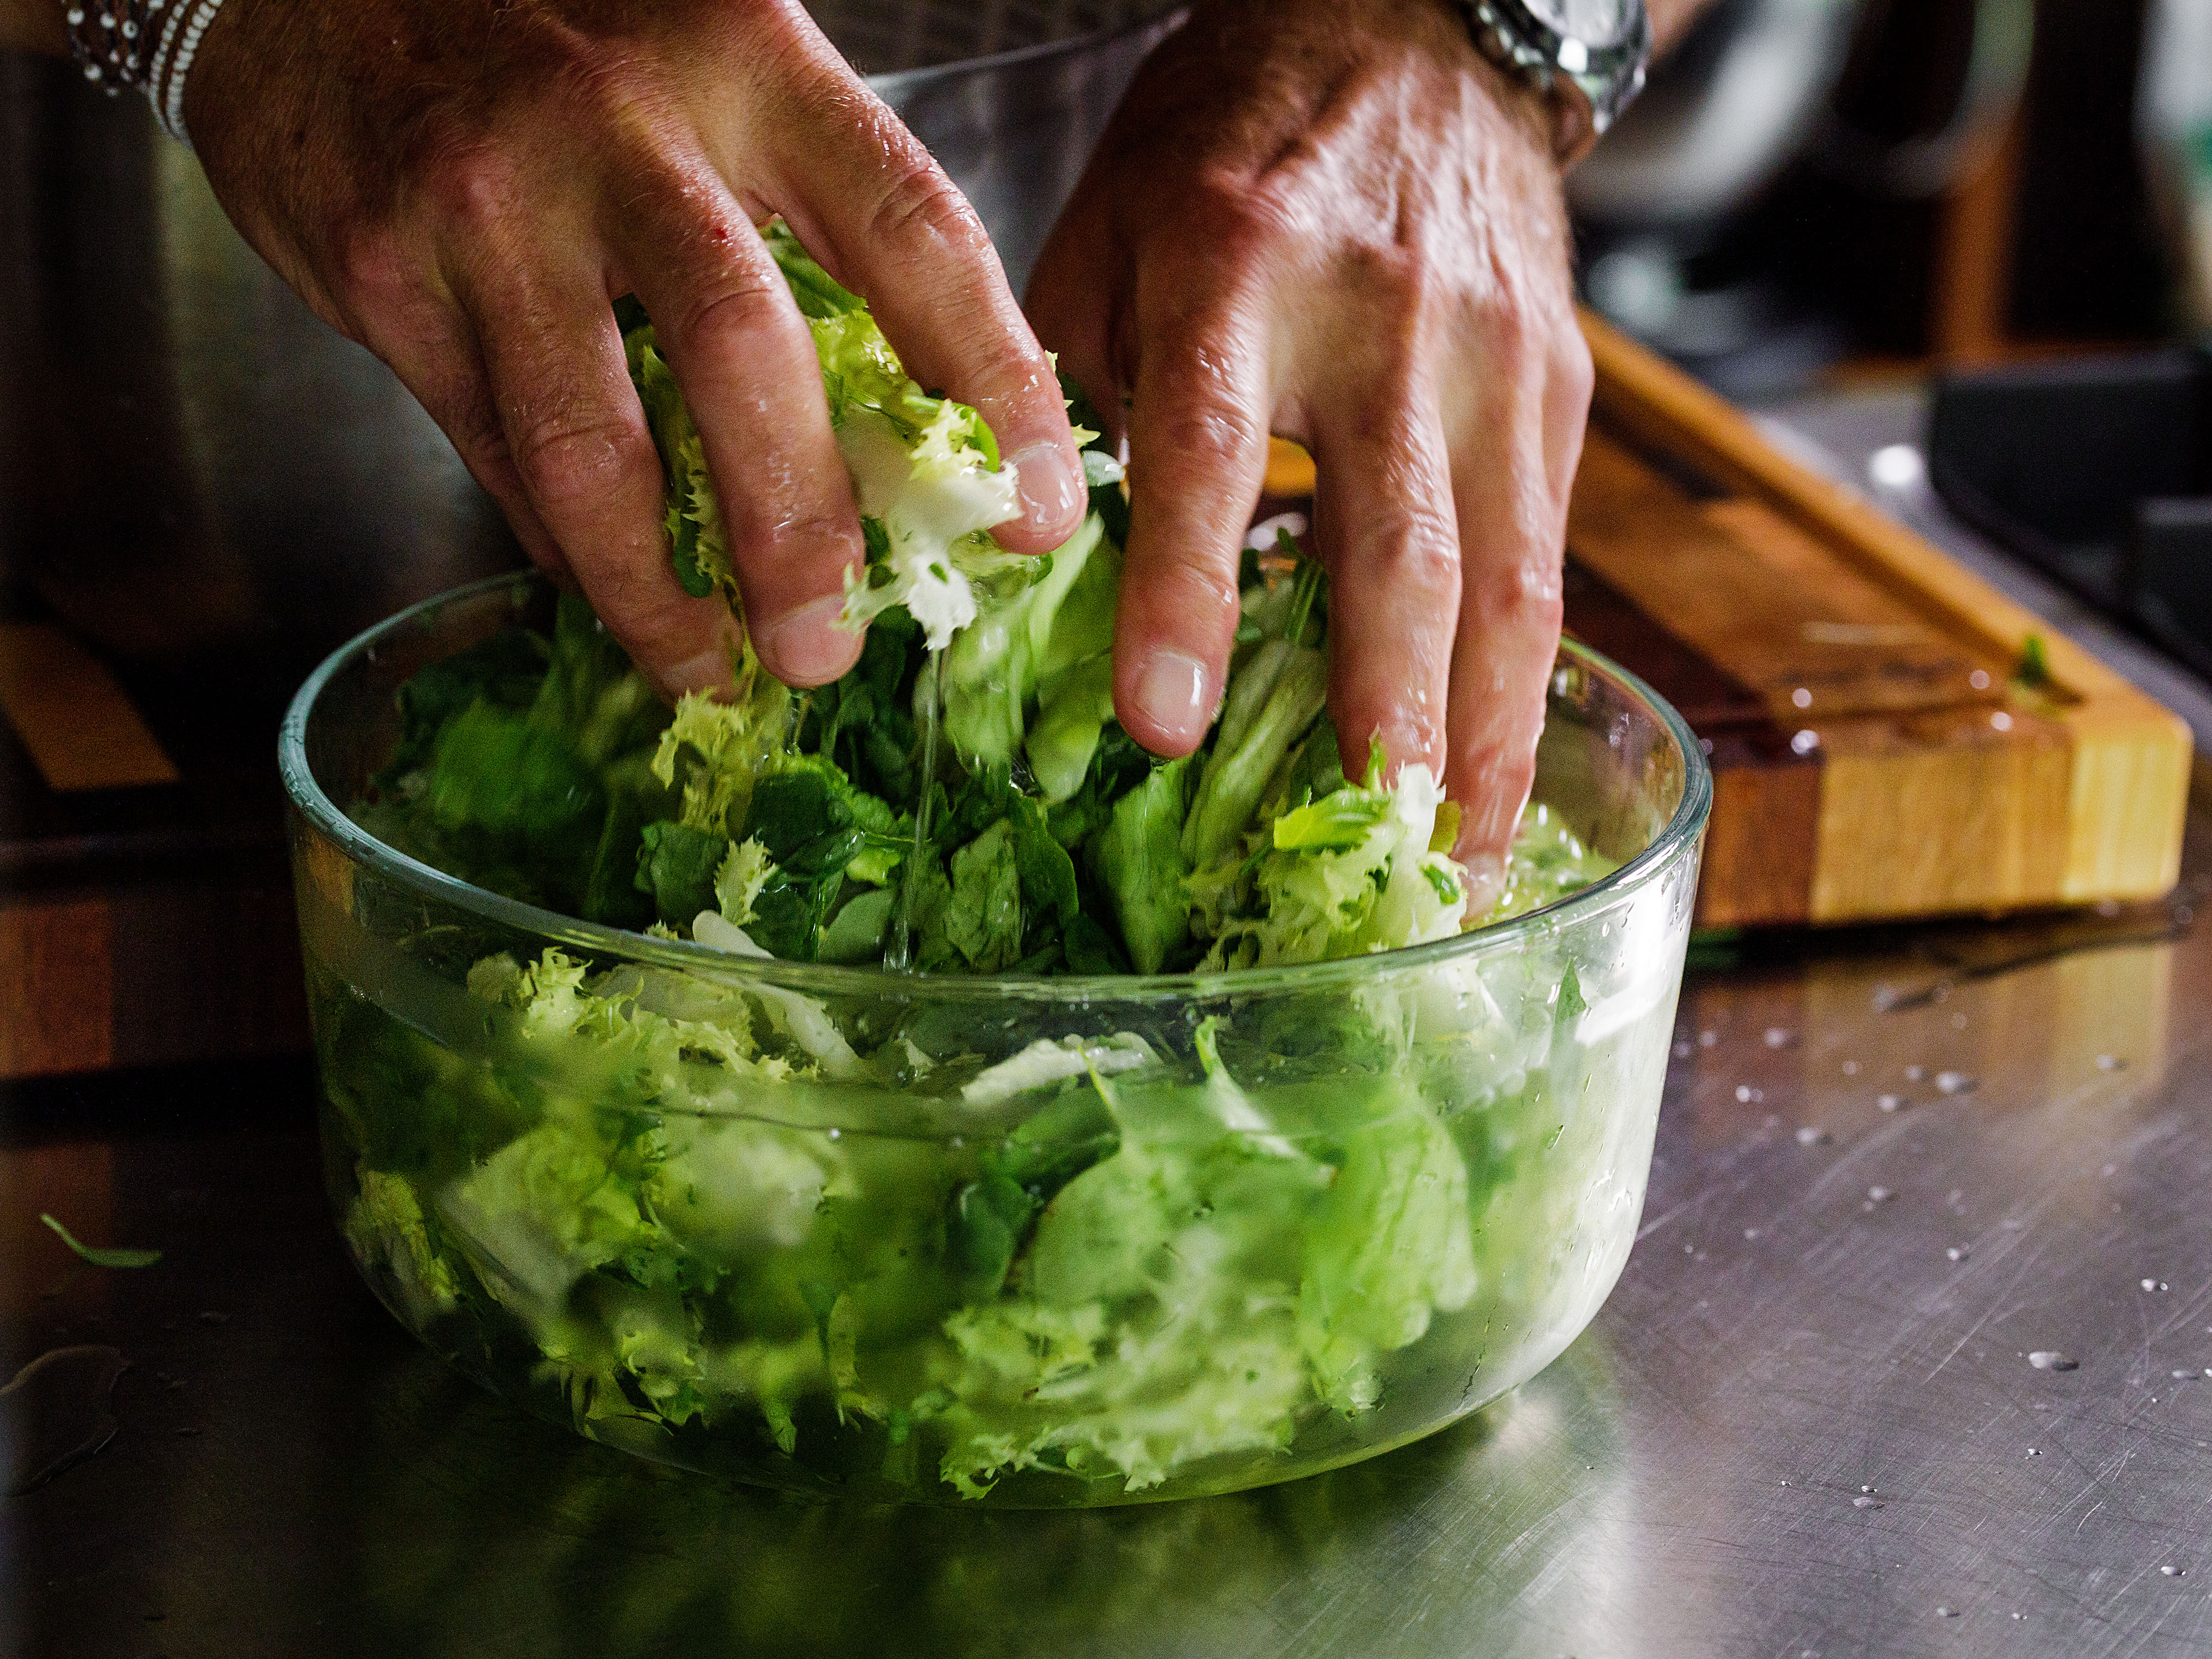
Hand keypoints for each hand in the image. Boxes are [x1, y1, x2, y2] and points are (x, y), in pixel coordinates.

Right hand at [182, 0, 1085, 693]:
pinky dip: (560, 543)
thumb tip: (894, 443)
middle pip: (746, 357)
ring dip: (656, 588)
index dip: (995, 384)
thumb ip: (798, 220)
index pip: (914, 233)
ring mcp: (493, 197)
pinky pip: (493, 448)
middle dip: (799, 531)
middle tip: (831, 649)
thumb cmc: (561, 35)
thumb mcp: (713, 71)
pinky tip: (609, 587)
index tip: (1044, 510)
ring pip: (591, 444)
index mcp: (751, 61)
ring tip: (709, 666)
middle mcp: (624, 122)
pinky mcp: (382, 266)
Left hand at [1026, 0, 1591, 887]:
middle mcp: (1381, 320)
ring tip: (1459, 862)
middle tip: (1369, 848)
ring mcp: (1490, 358)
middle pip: (1398, 543)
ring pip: (1507, 573)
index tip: (1163, 723)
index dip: (1187, 592)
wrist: (1414, 29)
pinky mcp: (1554, 389)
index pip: (1211, 449)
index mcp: (1234, 267)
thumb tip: (1041, 555)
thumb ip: (1075, 386)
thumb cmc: (1232, 143)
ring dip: (1483, 735)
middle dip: (1386, 710)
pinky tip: (1493, 768)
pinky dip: (1524, 679)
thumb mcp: (1109, 231)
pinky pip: (1546, 553)